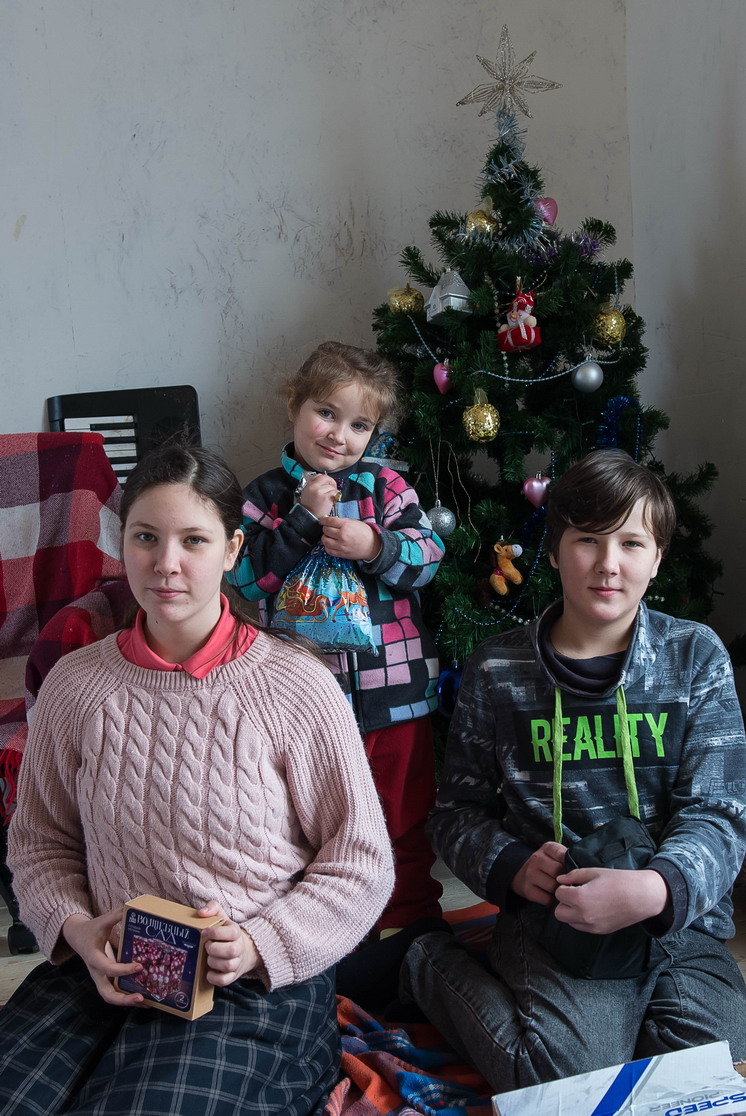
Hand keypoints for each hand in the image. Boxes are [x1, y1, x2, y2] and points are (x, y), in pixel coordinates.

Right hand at [63, 909, 144, 1006]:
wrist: (77, 937)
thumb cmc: (91, 929)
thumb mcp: (101, 921)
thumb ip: (116, 915)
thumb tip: (131, 906)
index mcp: (93, 958)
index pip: (108, 968)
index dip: (123, 970)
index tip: (139, 966)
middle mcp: (97, 972)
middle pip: (107, 993)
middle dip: (123, 999)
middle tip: (141, 997)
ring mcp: (100, 978)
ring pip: (111, 997)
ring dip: (127, 1002)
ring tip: (147, 1003)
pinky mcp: (105, 979)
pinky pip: (116, 992)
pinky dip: (128, 997)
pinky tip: (145, 998)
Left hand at [198, 901, 260, 986]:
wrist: (243, 950)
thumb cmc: (226, 933)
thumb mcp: (222, 917)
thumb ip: (213, 908)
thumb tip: (201, 912)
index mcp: (236, 932)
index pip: (230, 932)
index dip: (215, 933)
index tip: (204, 932)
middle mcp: (239, 948)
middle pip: (231, 951)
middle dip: (214, 949)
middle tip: (207, 946)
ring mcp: (236, 963)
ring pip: (227, 966)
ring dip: (213, 962)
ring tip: (208, 957)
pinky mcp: (232, 976)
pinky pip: (224, 981)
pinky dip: (214, 977)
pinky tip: (208, 971)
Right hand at [298, 474, 337, 518]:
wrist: (310, 518)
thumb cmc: (310, 508)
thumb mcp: (307, 494)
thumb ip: (314, 487)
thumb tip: (325, 483)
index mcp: (308, 485)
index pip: (319, 475)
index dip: (325, 479)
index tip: (327, 484)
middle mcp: (313, 487)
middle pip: (326, 478)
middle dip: (331, 482)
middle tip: (333, 489)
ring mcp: (319, 491)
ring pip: (331, 486)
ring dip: (333, 491)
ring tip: (330, 497)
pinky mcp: (326, 497)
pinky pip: (334, 492)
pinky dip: (336, 495)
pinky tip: (333, 500)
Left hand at [321, 517, 380, 561]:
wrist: (372, 545)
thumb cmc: (363, 532)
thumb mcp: (353, 522)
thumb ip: (340, 521)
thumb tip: (328, 521)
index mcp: (345, 526)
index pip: (329, 521)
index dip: (323, 520)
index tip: (322, 521)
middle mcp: (342, 536)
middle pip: (325, 530)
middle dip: (325, 528)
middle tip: (329, 528)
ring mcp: (341, 546)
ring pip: (324, 540)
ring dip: (325, 537)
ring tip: (329, 537)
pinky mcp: (341, 554)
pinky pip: (328, 550)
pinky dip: (327, 547)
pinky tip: (331, 544)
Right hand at [511, 841, 566, 904]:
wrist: (523, 875)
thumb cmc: (547, 866)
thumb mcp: (555, 855)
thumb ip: (567, 857)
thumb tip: (582, 867)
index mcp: (547, 848)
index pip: (563, 855)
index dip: (568, 864)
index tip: (569, 868)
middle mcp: (536, 859)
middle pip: (558, 871)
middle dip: (564, 879)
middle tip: (565, 881)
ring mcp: (530, 875)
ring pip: (553, 887)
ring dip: (558, 890)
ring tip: (557, 888)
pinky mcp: (528, 890)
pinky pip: (547, 899)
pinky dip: (551, 900)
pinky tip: (550, 895)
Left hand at [553, 867, 668, 933]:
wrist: (641, 896)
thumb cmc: (618, 881)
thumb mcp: (594, 872)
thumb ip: (573, 876)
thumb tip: (560, 880)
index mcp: (579, 898)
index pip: (558, 894)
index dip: (565, 887)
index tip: (574, 884)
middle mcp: (583, 915)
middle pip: (559, 912)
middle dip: (564, 902)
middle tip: (575, 894)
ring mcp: (591, 926)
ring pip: (569, 921)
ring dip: (571, 912)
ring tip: (585, 901)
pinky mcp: (599, 931)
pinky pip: (581, 927)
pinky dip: (581, 919)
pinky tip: (592, 909)